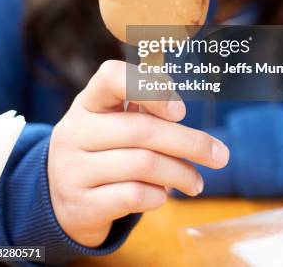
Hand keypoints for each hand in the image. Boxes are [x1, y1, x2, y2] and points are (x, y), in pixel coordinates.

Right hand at [47, 59, 228, 246]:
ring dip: (180, 174)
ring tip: (196, 182)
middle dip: (189, 143)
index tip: (180, 110)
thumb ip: (146, 109)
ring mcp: (71, 169)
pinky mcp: (80, 205)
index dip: (150, 88)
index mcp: (88, 103)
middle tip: (219, 156)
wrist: (63, 200)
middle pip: (142, 129)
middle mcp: (74, 131)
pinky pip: (132, 196)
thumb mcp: (116, 123)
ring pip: (142, 165)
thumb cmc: (104, 151)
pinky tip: (163, 196)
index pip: (111, 76)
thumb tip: (178, 109)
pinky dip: (158, 196)